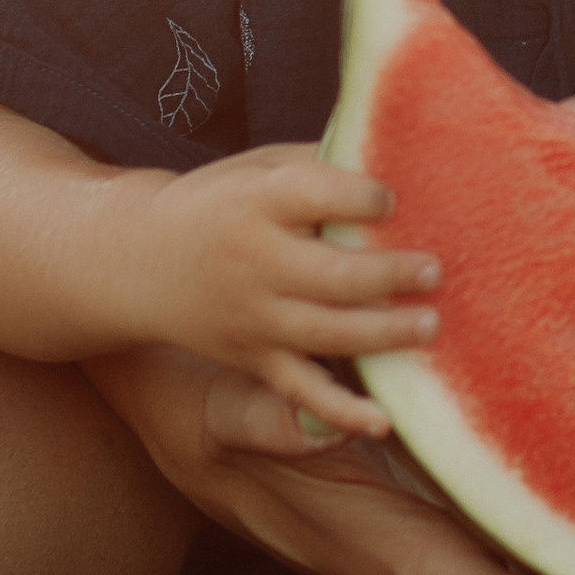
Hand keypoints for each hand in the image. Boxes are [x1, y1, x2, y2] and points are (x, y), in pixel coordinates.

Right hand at [127, 145, 440, 443]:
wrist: (139, 260)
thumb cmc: (221, 202)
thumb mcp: (260, 166)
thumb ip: (321, 162)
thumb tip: (397, 152)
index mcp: (257, 202)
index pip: (316, 196)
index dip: (364, 197)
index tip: (394, 199)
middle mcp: (254, 261)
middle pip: (332, 274)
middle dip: (389, 274)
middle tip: (435, 270)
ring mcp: (254, 316)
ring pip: (326, 333)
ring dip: (383, 333)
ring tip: (430, 323)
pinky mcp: (254, 358)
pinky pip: (300, 391)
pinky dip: (340, 413)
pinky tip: (382, 421)